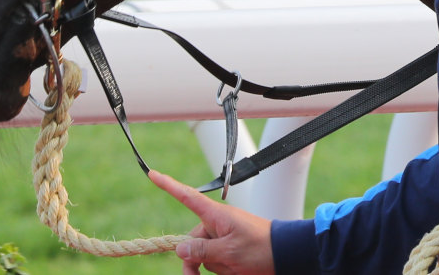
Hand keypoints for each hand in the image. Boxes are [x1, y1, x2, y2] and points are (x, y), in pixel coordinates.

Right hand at [149, 170, 274, 274]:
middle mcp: (217, 225)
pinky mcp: (229, 252)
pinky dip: (220, 271)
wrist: (286, 256)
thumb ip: (202, 250)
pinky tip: (235, 271)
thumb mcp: (229, 251)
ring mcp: (222, 239)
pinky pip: (214, 264)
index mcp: (216, 216)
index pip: (187, 198)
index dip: (169, 186)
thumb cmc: (261, 248)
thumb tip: (180, 248)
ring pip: (201, 257)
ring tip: (233, 270)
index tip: (152, 174)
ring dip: (212, 269)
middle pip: (190, 243)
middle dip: (193, 263)